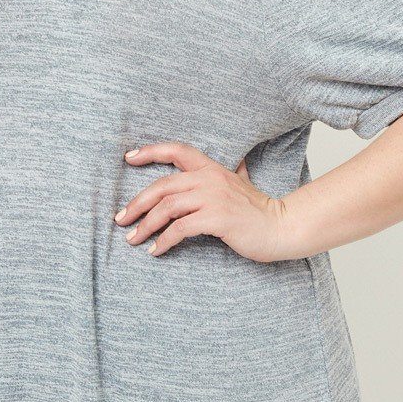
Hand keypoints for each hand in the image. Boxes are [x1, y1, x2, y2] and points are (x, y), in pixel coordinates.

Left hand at [114, 141, 289, 261]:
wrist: (282, 227)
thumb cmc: (258, 211)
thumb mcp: (241, 184)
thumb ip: (230, 175)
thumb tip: (229, 166)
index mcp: (212, 168)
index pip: (177, 150)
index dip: (151, 151)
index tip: (128, 157)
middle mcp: (210, 178)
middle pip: (162, 186)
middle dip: (136, 203)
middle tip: (121, 219)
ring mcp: (213, 198)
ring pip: (167, 208)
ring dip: (145, 226)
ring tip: (133, 240)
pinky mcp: (216, 218)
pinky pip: (180, 228)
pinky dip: (163, 240)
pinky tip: (156, 250)